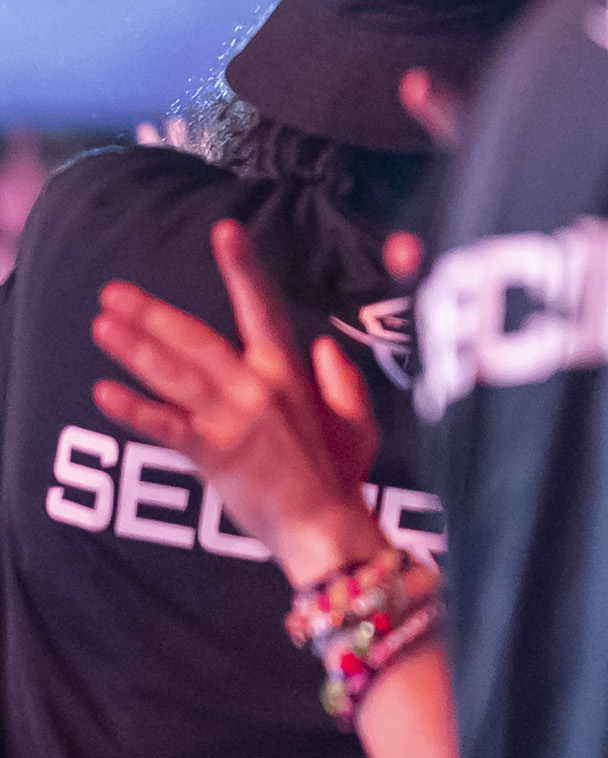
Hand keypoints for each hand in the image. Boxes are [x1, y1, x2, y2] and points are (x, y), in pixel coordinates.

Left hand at [91, 220, 386, 586]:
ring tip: (101, 326)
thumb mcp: (356, 421)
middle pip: (198, 340)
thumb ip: (342, 380)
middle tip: (112, 292)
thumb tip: (324, 346)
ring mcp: (235, 420)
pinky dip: (136, 411)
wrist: (328, 527)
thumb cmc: (341, 475)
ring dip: (136, 350)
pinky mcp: (216, 455)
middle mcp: (259, 386)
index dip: (243, 268)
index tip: (225, 230)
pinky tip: (104, 394)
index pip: (263, 307)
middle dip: (153, 314)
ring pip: (177, 375)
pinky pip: (168, 427)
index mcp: (289, 372)